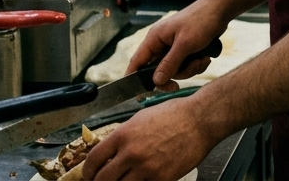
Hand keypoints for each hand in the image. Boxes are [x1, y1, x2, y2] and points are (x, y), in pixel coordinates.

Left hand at [80, 98, 214, 180]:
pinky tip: (140, 180)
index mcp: (123, 135)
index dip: (87, 172)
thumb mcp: (141, 117)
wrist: (201, 120)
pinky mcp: (162, 179)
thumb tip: (112, 149)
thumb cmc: (175, 114)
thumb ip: (124, 135)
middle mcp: (131, 153)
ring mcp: (147, 168)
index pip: (93, 160)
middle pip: (103, 179)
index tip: (89, 175)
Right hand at [126, 3, 227, 89]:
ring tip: (202, 59)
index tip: (139, 95)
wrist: (221, 10)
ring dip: (190, 69)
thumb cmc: (201, 21)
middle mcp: (162, 44)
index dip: (134, 79)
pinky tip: (205, 57)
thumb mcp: (185, 44)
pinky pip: (186, 66)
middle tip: (188, 72)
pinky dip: (196, 65)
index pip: (137, 62)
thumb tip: (155, 81)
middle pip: (159, 71)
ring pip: (175, 70)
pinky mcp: (186, 50)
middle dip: (176, 73)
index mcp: (155, 38)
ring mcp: (174, 47)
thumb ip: (169, 63)